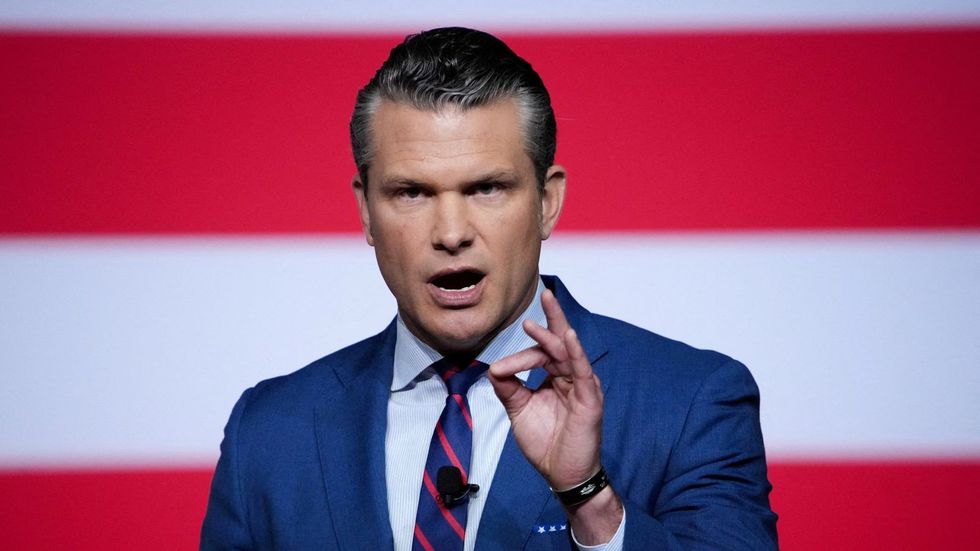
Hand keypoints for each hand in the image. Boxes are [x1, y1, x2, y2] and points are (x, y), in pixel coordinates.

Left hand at [487, 288, 603, 489]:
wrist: (561, 474)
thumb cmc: (546, 442)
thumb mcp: (520, 410)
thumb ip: (508, 387)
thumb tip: (493, 366)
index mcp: (558, 378)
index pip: (542, 354)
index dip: (521, 355)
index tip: (501, 368)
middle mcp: (572, 377)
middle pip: (561, 342)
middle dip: (553, 317)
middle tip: (545, 293)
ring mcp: (584, 386)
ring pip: (569, 353)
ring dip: (556, 332)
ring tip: (544, 311)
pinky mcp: (590, 399)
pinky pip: (583, 371)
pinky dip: (575, 353)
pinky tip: (567, 336)